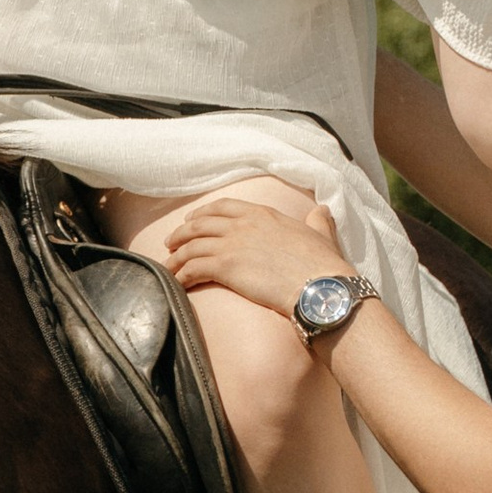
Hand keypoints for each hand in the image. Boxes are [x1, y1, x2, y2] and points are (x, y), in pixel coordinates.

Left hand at [165, 188, 344, 316]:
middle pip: (200, 224)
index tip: (192, 220)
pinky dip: (181, 275)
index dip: (203, 213)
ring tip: (168, 266)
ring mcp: (232, 244)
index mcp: (263, 214)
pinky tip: (177, 283)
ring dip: (176, 256)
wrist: (320, 285)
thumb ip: (317, 221)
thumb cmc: (323, 265)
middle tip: (171, 242)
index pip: (223, 207)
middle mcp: (243, 225)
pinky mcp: (226, 267)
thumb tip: (321, 211)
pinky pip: (193, 268)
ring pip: (192, 246)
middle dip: (182, 233)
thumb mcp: (321, 235)